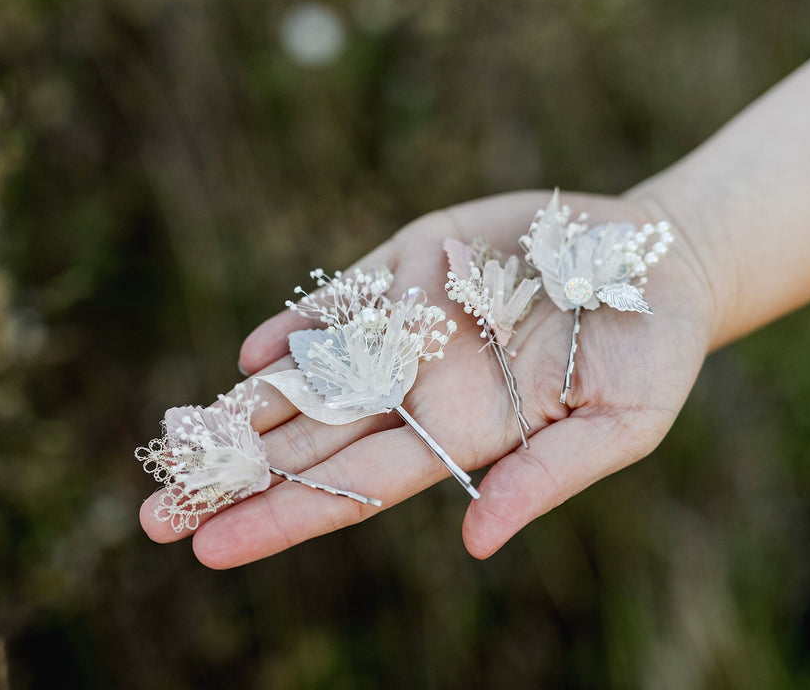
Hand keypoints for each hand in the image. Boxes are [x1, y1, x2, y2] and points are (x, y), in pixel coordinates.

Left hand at [139, 190, 715, 566]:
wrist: (656, 259)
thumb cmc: (650, 351)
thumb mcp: (621, 423)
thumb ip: (547, 476)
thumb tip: (476, 541)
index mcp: (462, 433)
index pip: (356, 486)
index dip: (284, 516)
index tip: (212, 549)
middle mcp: (420, 386)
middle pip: (311, 440)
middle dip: (236, 476)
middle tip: (153, 518)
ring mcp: (411, 324)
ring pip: (312, 372)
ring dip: (244, 408)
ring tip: (175, 445)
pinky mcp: (414, 262)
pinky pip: (345, 297)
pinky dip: (300, 323)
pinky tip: (254, 354)